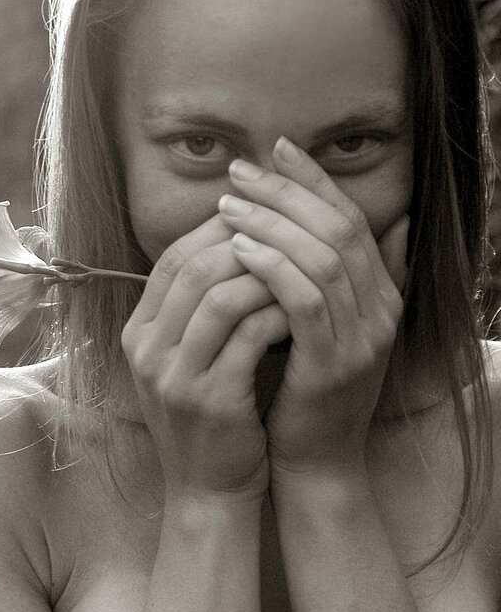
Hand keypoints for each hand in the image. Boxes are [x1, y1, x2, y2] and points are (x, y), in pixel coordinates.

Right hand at [121, 213, 289, 500]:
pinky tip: (304, 309)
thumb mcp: (190, 359)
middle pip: (192, 268)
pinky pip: (247, 337)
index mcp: (139, 334)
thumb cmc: (212, 417)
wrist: (209, 491)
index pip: (172, 258)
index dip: (217, 229)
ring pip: (218, 297)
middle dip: (245, 240)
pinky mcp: (210, 400)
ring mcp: (174, 377)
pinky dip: (278, 314)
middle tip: (290, 231)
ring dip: (266, 274)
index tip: (263, 215)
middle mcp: (146, 351)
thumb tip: (239, 240)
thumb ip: (199, 309)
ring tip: (302, 266)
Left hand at [218, 136, 407, 481]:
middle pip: (338, 228)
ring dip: (271, 224)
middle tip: (241, 171)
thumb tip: (367, 225)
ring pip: (322, 258)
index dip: (315, 180)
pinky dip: (272, 268)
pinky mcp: (333, 364)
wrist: (314, 462)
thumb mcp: (325, 329)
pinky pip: (305, 300)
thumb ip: (336, 281)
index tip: (274, 149)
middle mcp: (382, 311)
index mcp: (383, 296)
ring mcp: (363, 338)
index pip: (352, 218)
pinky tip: (237, 250)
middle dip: (286, 192)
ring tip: (229, 204)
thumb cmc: (306, 392)